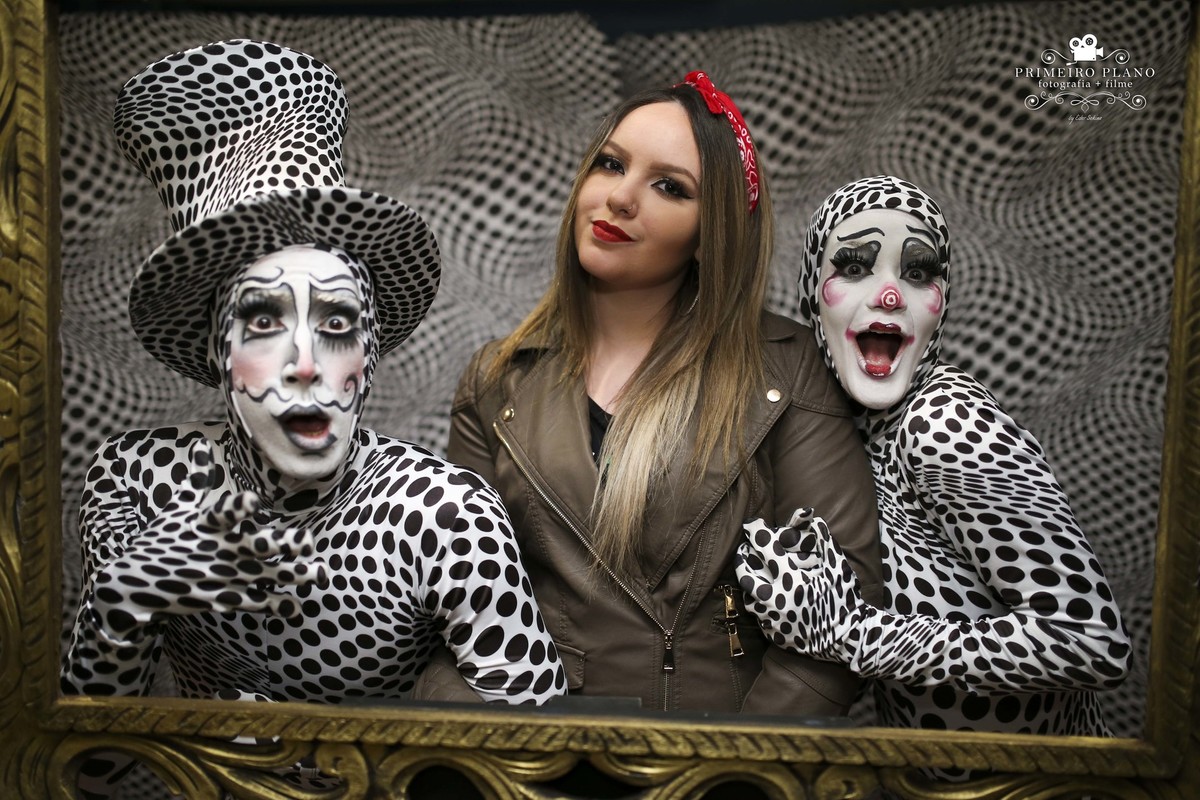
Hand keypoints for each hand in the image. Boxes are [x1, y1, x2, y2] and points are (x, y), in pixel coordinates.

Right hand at [89, 439, 327, 640]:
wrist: (133, 587)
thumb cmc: (160, 540)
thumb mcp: (178, 508)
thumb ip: (197, 478)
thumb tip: (199, 442)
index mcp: (205, 525)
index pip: (222, 513)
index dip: (237, 507)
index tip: (253, 501)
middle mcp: (217, 550)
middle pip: (254, 547)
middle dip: (282, 545)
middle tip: (307, 541)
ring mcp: (222, 577)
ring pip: (264, 576)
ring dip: (293, 575)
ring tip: (319, 573)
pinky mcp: (221, 599)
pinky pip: (254, 602)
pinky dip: (275, 604)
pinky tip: (296, 605)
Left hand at [735, 507, 864, 663]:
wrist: (848, 640)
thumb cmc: (845, 600)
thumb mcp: (838, 567)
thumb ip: (824, 540)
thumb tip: (813, 517)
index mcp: (794, 581)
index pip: (766, 549)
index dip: (756, 532)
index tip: (751, 524)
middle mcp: (778, 601)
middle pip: (745, 574)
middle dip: (741, 558)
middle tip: (743, 549)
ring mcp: (773, 620)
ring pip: (748, 596)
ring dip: (749, 582)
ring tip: (752, 572)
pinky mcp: (773, 634)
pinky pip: (758, 615)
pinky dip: (759, 603)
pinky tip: (765, 596)